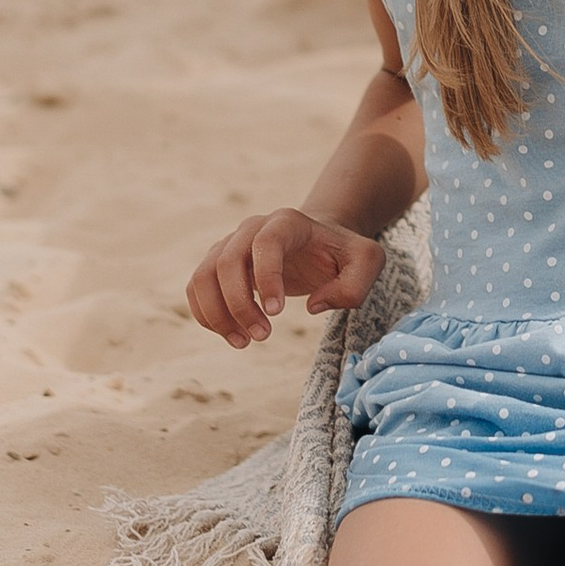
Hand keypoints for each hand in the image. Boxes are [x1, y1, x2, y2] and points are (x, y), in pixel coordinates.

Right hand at [186, 209, 385, 346]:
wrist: (320, 243)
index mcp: (288, 223)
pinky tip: (232, 336)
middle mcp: (252, 228)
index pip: (266, 243)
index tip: (277, 313)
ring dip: (217, 314)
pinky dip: (206, 315)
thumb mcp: (368, 262)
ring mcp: (231, 245)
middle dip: (239, 305)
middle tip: (262, 337)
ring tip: (244, 342)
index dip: (266, 277)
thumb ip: (354, 285)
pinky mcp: (219, 264)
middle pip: (226, 261)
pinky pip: (197, 287)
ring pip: (204, 275)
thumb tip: (312, 306)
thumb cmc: (344, 254)